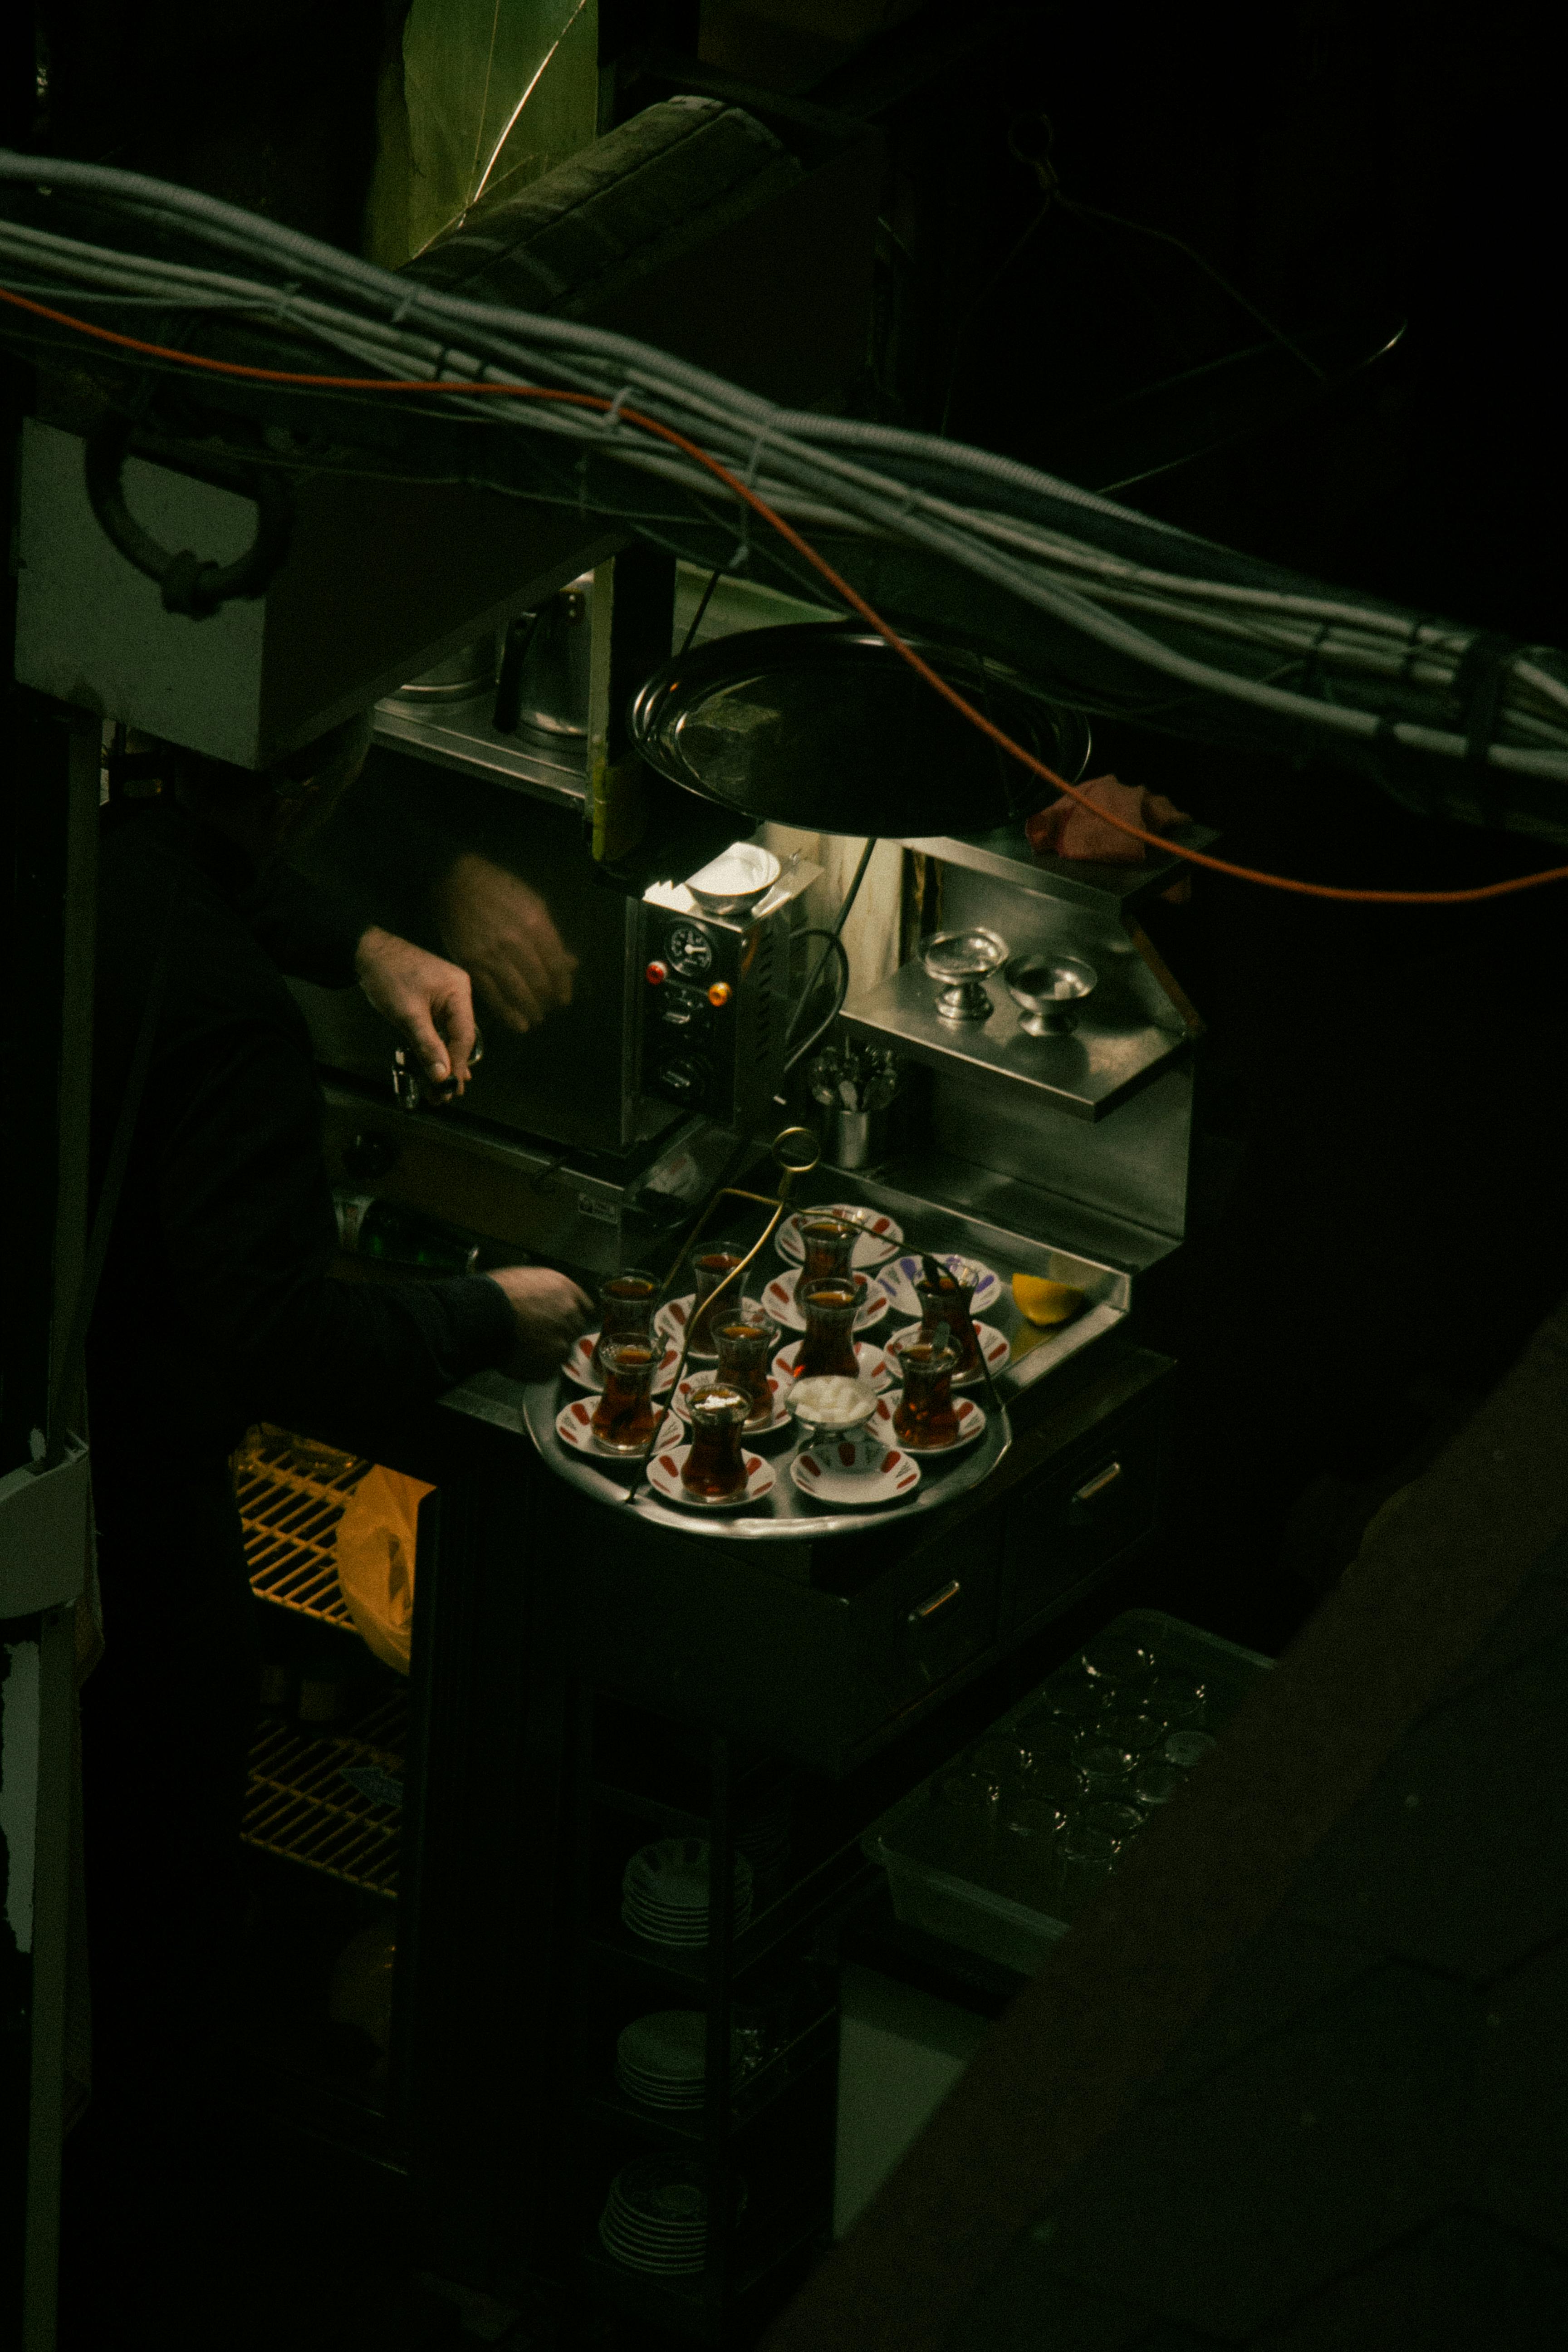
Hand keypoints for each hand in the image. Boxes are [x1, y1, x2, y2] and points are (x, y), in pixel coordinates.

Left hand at [354, 927, 477, 1089]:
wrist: (366, 952)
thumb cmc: (388, 975)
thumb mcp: (408, 1015)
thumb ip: (428, 1046)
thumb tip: (442, 1075)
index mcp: (459, 990)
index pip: (465, 1035)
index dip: (458, 1063)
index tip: (450, 1087)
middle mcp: (457, 993)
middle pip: (460, 1037)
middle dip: (452, 1066)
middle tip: (446, 1094)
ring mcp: (445, 997)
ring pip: (449, 1035)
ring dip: (443, 1060)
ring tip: (440, 1087)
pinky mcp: (432, 1001)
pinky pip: (439, 1028)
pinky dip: (435, 1047)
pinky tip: (435, 1065)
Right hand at [432, 852, 577, 1034]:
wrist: (457, 880)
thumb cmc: (500, 889)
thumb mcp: (534, 904)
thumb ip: (553, 937)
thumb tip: (571, 964)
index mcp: (535, 924)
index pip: (556, 966)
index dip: (563, 987)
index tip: (564, 999)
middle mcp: (515, 942)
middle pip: (539, 983)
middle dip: (547, 1002)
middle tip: (548, 1009)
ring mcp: (491, 954)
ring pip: (517, 993)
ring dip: (531, 1011)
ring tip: (536, 1019)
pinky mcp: (471, 963)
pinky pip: (492, 995)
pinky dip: (507, 1014)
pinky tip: (517, 1024)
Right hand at [486, 1265, 592, 1377]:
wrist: (483, 1314)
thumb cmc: (497, 1292)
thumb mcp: (527, 1278)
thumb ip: (547, 1292)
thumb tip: (546, 1300)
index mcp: (566, 1291)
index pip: (585, 1308)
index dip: (571, 1315)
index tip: (563, 1320)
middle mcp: (570, 1316)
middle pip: (574, 1330)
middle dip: (559, 1333)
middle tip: (537, 1334)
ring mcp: (562, 1343)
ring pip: (560, 1351)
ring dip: (547, 1351)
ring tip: (522, 1346)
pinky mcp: (549, 1365)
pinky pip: (546, 1370)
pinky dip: (535, 1368)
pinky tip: (518, 1358)